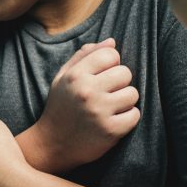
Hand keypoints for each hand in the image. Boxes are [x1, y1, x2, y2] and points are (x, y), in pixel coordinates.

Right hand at [25, 39, 140, 170]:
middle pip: (125, 73)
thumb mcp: (63, 78)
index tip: (103, 76)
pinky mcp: (110, 130)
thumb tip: (112, 42)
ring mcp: (99, 111)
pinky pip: (135, 115)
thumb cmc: (60, 107)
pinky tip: (114, 121)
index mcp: (76, 75)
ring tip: (110, 108)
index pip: (111, 54)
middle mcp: (87, 91)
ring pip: (133, 93)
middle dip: (119, 82)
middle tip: (107, 94)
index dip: (111, 64)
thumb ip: (84, 56)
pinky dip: (128, 118)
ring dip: (125, 101)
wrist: (52, 145)